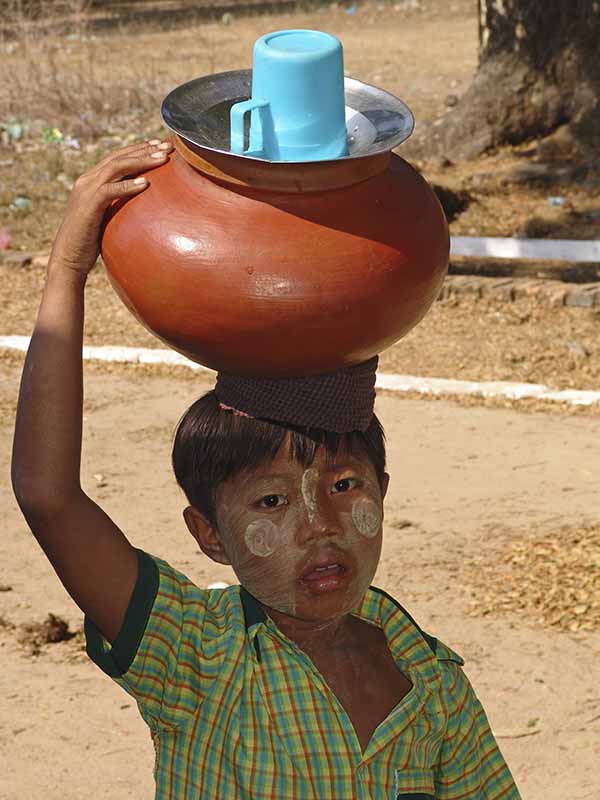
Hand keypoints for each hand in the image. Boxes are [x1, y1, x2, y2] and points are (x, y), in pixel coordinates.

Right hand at [48, 139, 173, 277]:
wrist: (69, 257)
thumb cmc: (92, 242)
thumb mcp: (109, 217)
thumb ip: (120, 205)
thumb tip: (146, 206)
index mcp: (92, 180)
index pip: (117, 157)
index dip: (139, 149)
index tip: (160, 146)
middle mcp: (87, 180)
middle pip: (119, 157)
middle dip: (144, 149)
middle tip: (167, 146)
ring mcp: (86, 191)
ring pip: (116, 168)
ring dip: (141, 161)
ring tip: (162, 159)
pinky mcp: (88, 205)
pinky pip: (110, 191)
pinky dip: (128, 186)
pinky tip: (145, 183)